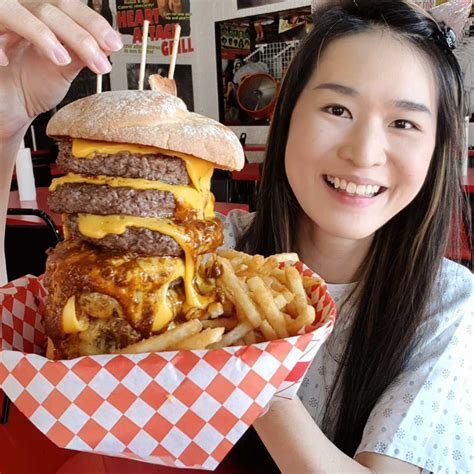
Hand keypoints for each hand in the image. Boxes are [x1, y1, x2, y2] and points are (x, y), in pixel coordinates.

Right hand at [0, 0, 122, 139]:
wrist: (7, 104)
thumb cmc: (31, 83)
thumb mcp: (63, 69)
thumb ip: (81, 54)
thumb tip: (109, 45)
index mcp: (41, 14)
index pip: (69, 6)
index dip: (93, 23)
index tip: (114, 45)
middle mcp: (19, 11)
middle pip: (48, 7)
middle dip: (78, 35)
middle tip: (99, 60)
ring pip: (14, 11)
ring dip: (41, 34)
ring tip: (61, 60)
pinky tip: (7, 62)